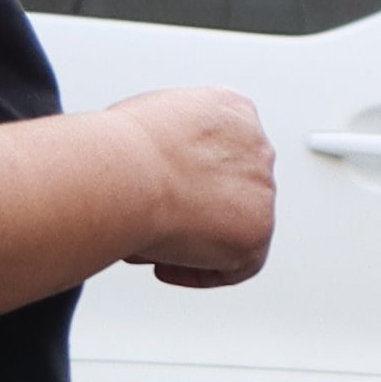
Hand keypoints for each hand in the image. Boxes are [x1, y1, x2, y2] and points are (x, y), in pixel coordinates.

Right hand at [108, 86, 274, 286]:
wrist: (126, 173)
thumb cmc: (118, 148)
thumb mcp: (146, 119)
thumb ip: (167, 140)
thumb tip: (155, 169)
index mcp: (232, 109)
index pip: (224, 147)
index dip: (194, 174)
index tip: (166, 189)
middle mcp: (257, 146)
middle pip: (233, 188)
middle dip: (196, 208)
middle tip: (156, 223)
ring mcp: (262, 189)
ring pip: (235, 225)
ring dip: (196, 240)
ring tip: (148, 244)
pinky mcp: (258, 231)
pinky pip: (238, 264)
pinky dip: (202, 271)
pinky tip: (164, 267)